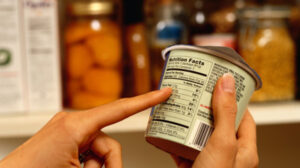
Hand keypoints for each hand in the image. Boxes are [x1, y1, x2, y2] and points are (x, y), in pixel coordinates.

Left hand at [0, 88, 171, 167]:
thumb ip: (107, 161)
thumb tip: (117, 160)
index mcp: (76, 125)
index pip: (121, 109)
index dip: (147, 100)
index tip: (164, 92)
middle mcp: (72, 122)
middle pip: (110, 143)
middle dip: (108, 165)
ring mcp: (68, 129)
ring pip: (99, 150)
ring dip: (96, 167)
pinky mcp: (64, 137)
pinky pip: (88, 150)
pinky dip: (87, 164)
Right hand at [172, 74, 258, 167]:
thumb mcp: (223, 143)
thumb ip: (225, 113)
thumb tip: (227, 82)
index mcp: (243, 150)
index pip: (244, 117)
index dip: (234, 99)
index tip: (222, 86)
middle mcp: (227, 154)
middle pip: (218, 123)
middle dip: (206, 108)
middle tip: (196, 93)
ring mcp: (208, 159)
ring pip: (199, 134)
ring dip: (188, 122)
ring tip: (180, 107)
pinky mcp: (192, 165)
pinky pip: (183, 147)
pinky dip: (174, 138)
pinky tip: (167, 129)